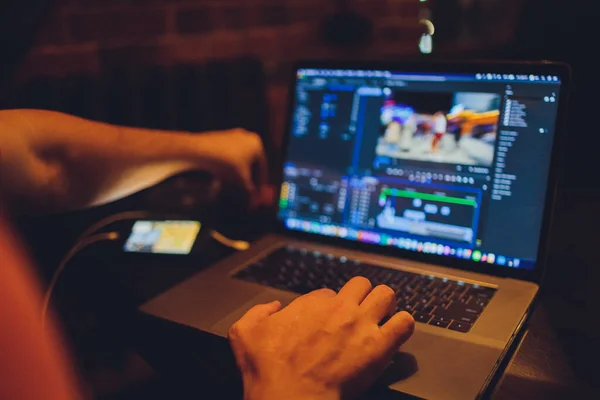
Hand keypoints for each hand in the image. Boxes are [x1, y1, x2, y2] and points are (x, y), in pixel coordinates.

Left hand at [195, 129, 268, 204]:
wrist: (203, 149)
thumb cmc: (226, 162)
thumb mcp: (241, 178)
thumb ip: (250, 186)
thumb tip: (254, 194)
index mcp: (257, 144)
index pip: (262, 165)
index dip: (261, 180)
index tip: (258, 190)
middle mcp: (248, 136)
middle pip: (252, 160)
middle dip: (249, 175)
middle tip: (246, 187)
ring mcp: (234, 135)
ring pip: (238, 158)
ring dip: (237, 171)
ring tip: (227, 178)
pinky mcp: (222, 136)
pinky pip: (228, 153)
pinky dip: (227, 163)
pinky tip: (217, 168)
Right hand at [228, 277, 414, 399]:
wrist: (290, 398)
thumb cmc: (268, 370)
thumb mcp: (243, 333)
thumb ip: (257, 312)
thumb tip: (273, 306)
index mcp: (312, 303)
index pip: (329, 292)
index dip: (329, 306)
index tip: (327, 321)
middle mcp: (340, 308)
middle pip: (362, 284)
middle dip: (361, 296)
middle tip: (359, 313)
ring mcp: (362, 325)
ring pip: (386, 295)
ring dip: (385, 305)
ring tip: (382, 318)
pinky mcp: (380, 346)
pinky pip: (405, 323)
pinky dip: (403, 325)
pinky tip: (396, 333)